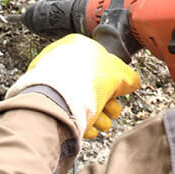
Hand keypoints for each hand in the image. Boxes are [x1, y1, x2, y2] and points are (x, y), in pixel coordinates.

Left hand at [6, 34, 140, 138]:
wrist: (59, 98)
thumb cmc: (86, 80)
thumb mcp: (120, 74)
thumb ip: (129, 77)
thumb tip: (132, 82)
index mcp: (78, 45)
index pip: (102, 62)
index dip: (114, 80)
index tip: (119, 92)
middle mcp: (62, 59)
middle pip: (92, 84)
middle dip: (107, 102)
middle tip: (112, 111)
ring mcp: (50, 78)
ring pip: (80, 98)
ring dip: (96, 114)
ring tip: (102, 123)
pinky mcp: (43, 98)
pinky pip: (66, 109)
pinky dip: (79, 120)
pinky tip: (87, 128)